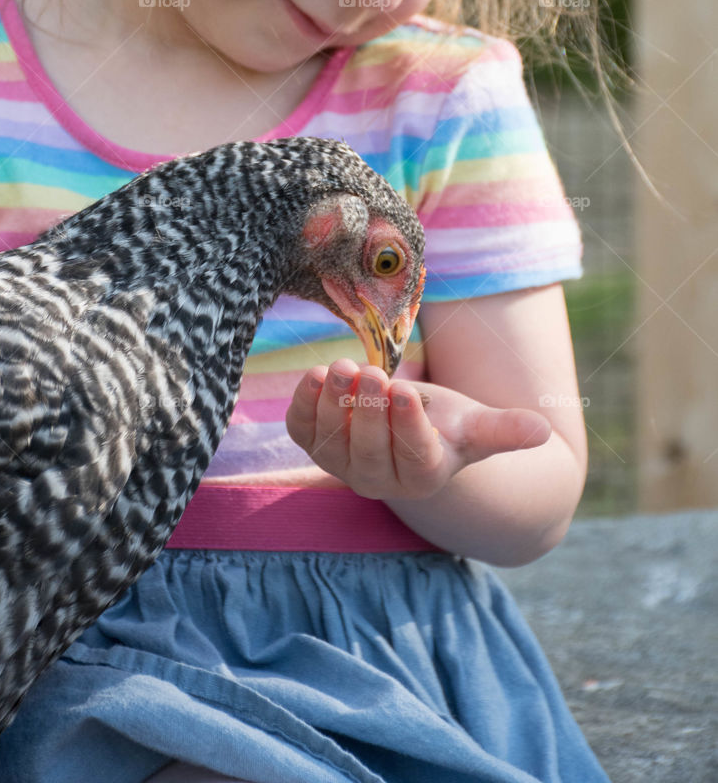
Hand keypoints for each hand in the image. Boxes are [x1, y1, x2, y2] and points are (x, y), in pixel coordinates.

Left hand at [285, 358, 550, 501]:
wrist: (407, 428)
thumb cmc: (447, 425)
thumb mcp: (477, 425)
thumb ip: (504, 430)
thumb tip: (543, 430)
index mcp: (422, 476)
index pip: (413, 456)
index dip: (407, 426)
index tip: (406, 392)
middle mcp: (377, 478)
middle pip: (368, 452)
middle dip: (368, 412)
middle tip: (372, 375)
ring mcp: (341, 462)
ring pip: (331, 441)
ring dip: (333, 403)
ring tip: (342, 367)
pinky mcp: (315, 442)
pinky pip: (302, 429)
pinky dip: (304, 404)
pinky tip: (314, 374)